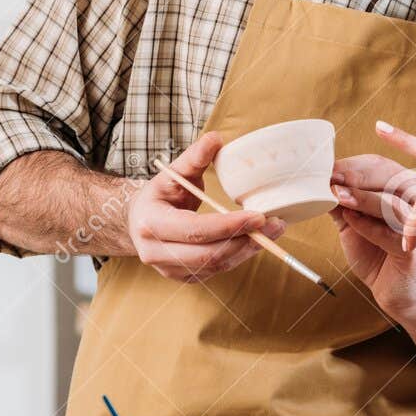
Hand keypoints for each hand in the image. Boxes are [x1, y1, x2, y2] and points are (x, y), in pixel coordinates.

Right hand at [128, 133, 283, 281]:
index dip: (228, 225)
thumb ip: (195, 157)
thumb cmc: (161, 194)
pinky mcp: (183, 278)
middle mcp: (155, 252)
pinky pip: (216, 271)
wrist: (140, 221)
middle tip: (275, 225)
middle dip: (245, 240)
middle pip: (208, 254)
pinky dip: (240, 255)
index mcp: (151, 223)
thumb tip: (216, 138)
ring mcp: (169, 269)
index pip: (194, 229)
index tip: (259, 215)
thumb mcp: (173, 173)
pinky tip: (257, 240)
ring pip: (216, 265)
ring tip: (273, 232)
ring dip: (248, 250)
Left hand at [328, 154, 415, 320]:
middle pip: (391, 177)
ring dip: (363, 198)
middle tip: (332, 176)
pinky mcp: (414, 250)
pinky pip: (390, 234)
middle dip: (358, 174)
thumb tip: (318, 180)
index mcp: (402, 190)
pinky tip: (351, 221)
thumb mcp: (352, 223)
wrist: (394, 291)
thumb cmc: (376, 253)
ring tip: (338, 195)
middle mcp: (415, 203)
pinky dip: (369, 227)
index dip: (354, 165)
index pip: (381, 166)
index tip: (329, 167)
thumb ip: (341, 202)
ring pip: (392, 203)